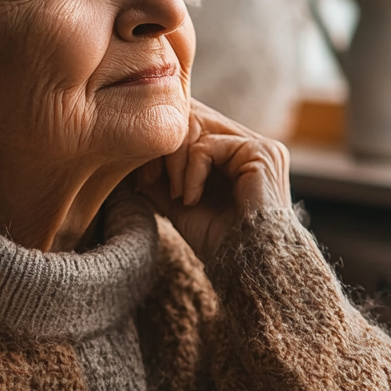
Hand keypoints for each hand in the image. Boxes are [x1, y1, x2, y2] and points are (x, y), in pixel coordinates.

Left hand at [136, 100, 291, 262]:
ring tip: (179, 198)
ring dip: (176, 168)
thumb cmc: (217, 242)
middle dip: (164, 153)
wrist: (246, 265)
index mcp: (235, 155)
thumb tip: (130, 158)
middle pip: (193, 124)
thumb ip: (160, 178)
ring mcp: (258, 147)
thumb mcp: (177, 203)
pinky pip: (206, 148)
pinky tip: (192, 199)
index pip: (193, 130)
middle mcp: (249, 146)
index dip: (163, 149)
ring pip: (196, 133)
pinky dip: (191, 174)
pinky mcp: (260, 152)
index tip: (142, 181)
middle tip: (147, 181)